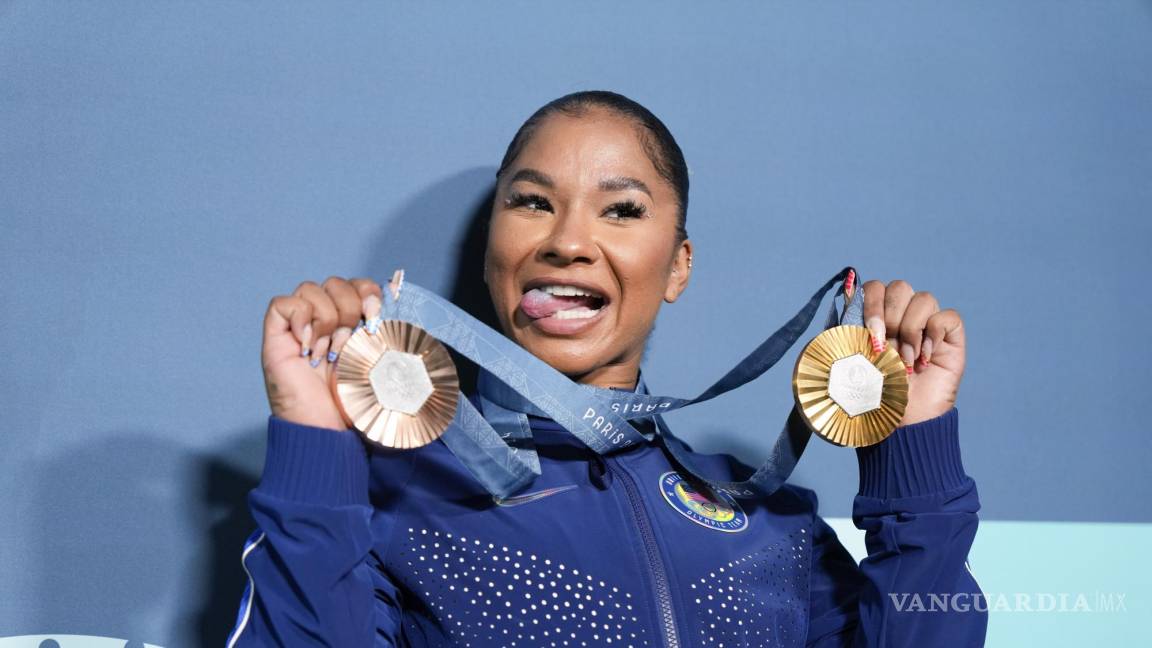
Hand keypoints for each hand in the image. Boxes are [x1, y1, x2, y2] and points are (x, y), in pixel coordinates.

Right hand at [262, 275, 396, 429]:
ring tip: (329, 351)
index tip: (375, 315)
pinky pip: (283, 304)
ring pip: (310, 288)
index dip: (368, 291)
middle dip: (350, 306)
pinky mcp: (276, 336)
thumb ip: (385, 330)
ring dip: (327, 318)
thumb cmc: (353, 401)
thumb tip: (398, 293)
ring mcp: (298, 327)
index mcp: (349, 322)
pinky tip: (308, 347)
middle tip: (350, 341)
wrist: (327, 428)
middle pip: (335, 282)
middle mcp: (322, 320)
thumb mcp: (378, 360)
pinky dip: (300, 318)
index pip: (357, 284)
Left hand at [860, 279, 964, 425]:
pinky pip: (948, 316)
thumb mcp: (850, 362)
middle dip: (889, 317)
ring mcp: (928, 324)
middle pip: (900, 287)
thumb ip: (845, 329)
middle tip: (886, 349)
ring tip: (906, 361)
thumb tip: (846, 292)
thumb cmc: (873, 394)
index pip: (875, 287)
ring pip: (924, 298)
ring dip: (911, 331)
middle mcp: (902, 316)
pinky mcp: (951, 337)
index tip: (870, 334)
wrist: (901, 422)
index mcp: (877, 317)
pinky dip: (934, 335)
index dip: (872, 304)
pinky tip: (925, 360)